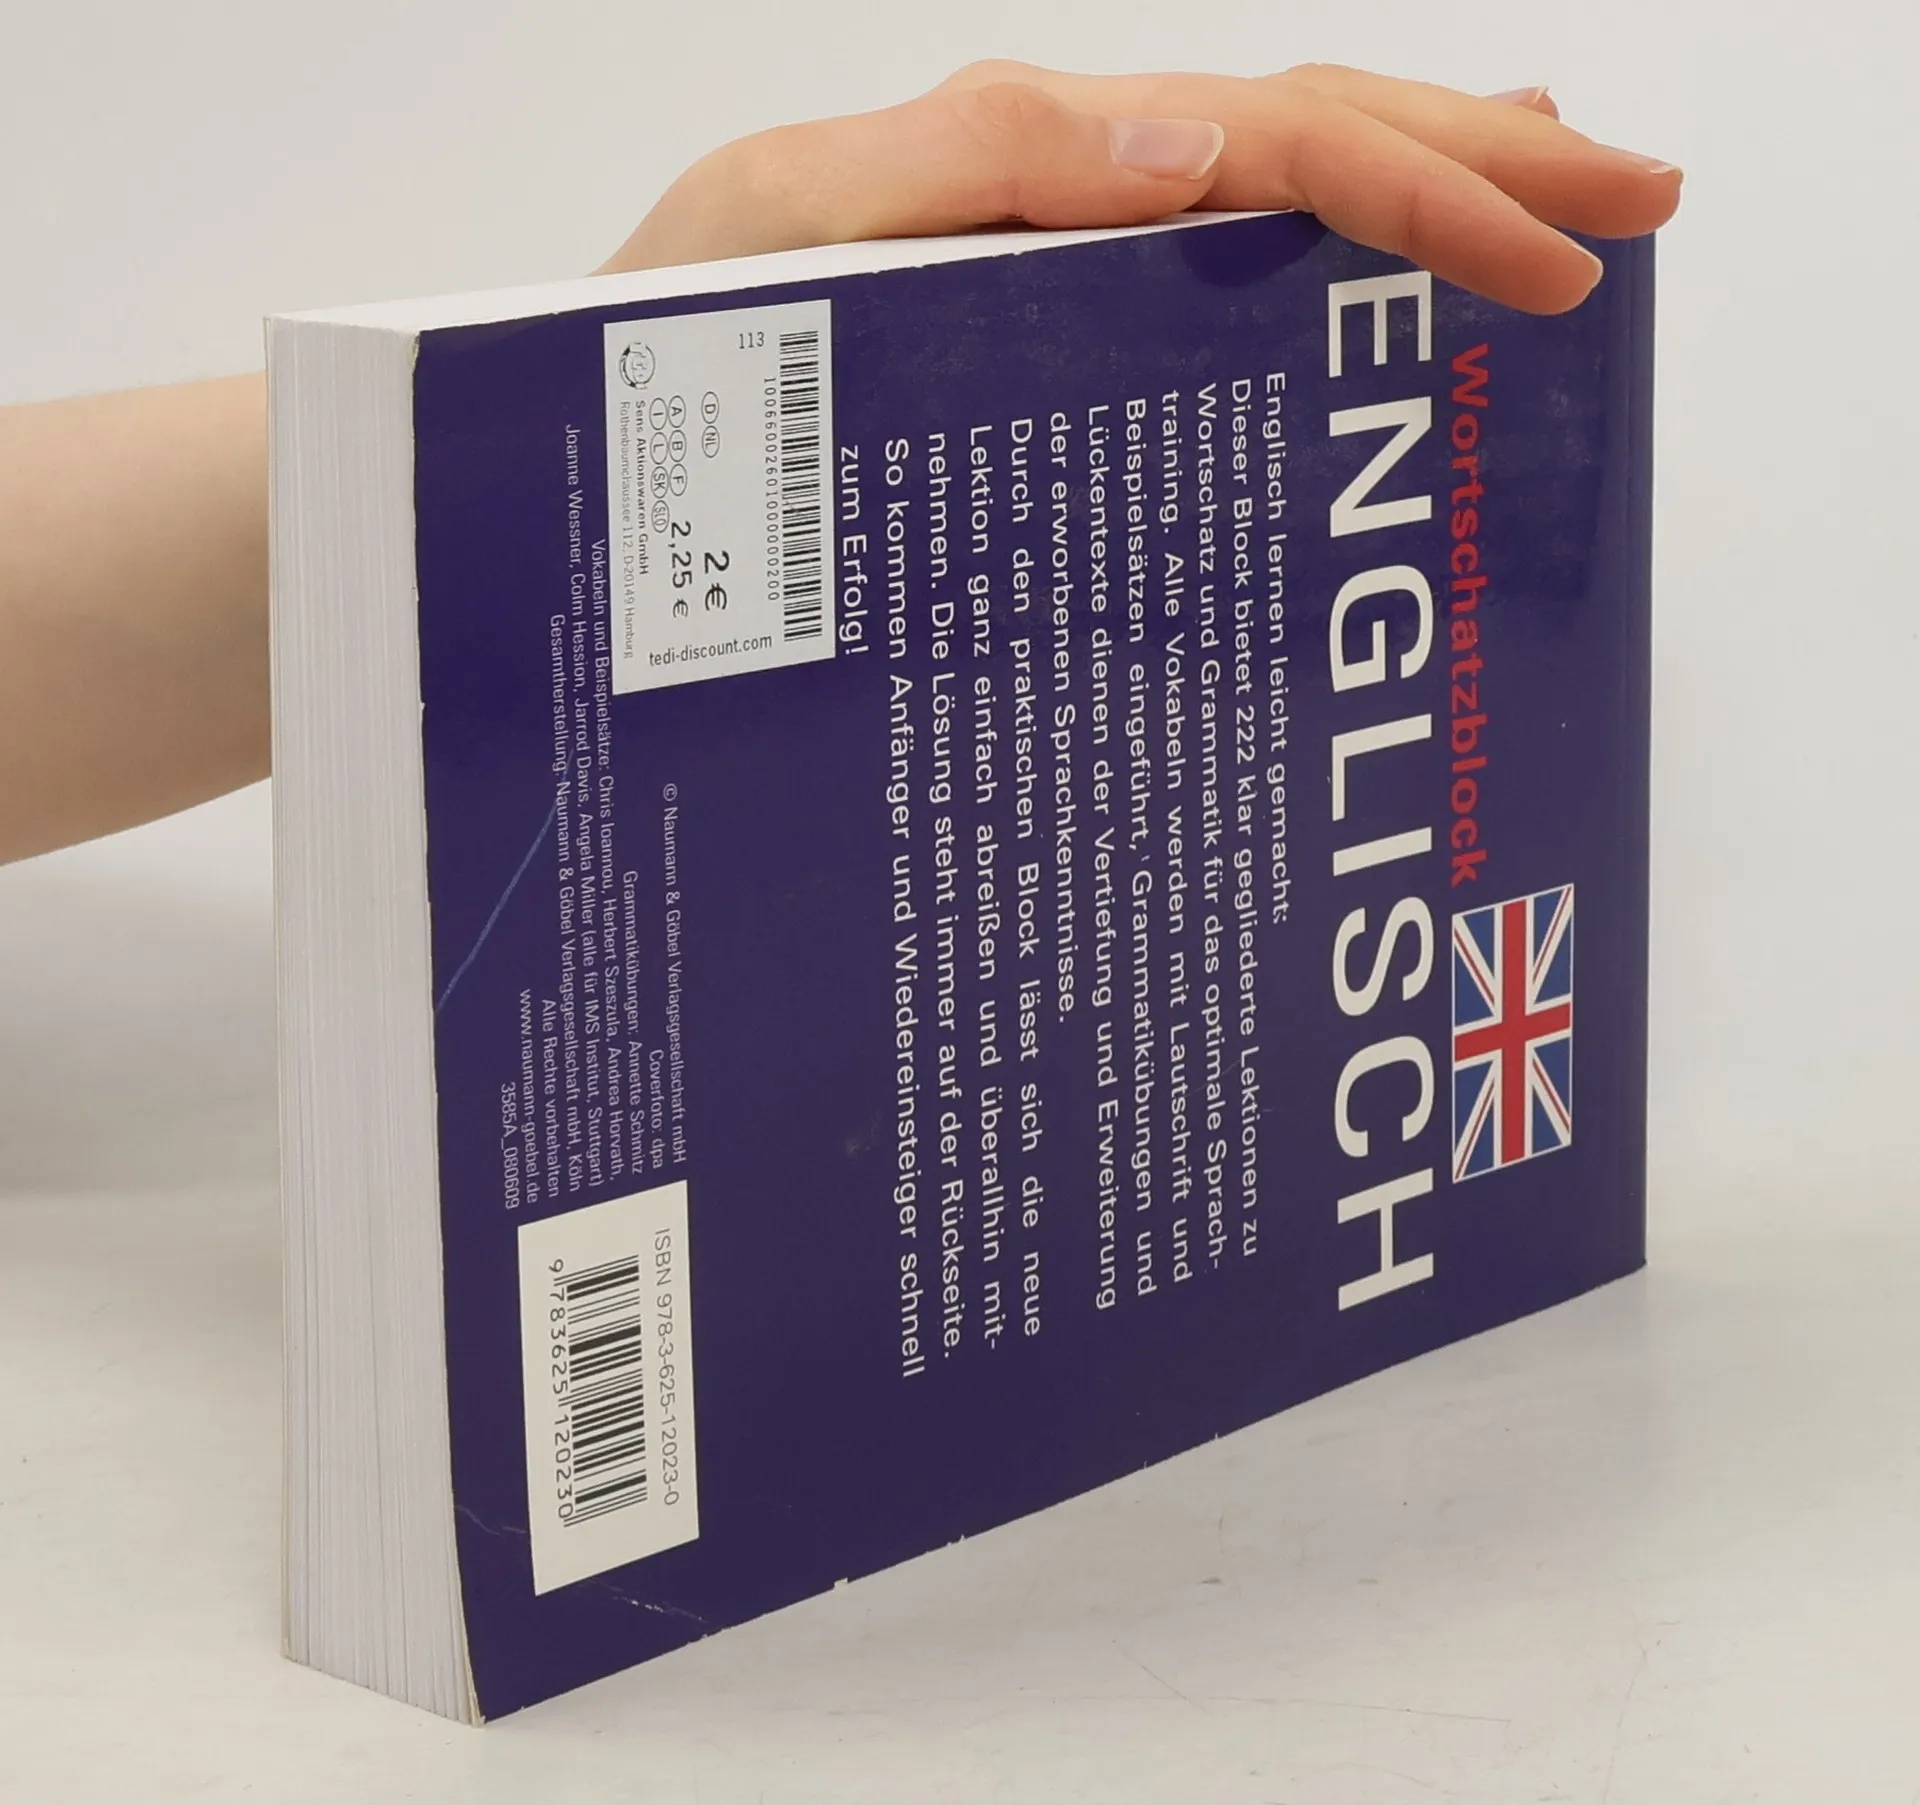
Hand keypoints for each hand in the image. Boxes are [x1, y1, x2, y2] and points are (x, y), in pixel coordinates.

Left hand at [602, 62, 1680, 315]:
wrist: (574, 468)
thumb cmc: (648, 348)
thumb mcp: (781, 227)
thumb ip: (982, 162)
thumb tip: (1203, 143)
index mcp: (1027, 164)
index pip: (1275, 144)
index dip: (1435, 184)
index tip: (1573, 244)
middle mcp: (1055, 205)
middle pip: (1300, 150)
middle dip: (1477, 163)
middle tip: (1637, 196)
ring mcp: (1047, 275)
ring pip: (1263, 210)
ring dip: (1414, 195)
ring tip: (1541, 199)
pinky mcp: (1021, 350)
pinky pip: (1189, 297)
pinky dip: (1301, 279)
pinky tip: (1359, 300)